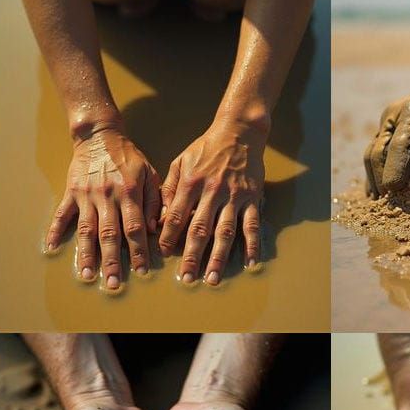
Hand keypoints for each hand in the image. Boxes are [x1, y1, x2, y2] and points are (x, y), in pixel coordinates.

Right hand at [46, 125, 160, 289]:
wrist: (100, 135)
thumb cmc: (128, 158)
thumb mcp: (149, 174)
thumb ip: (154, 201)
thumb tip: (153, 229)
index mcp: (128, 193)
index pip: (135, 228)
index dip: (138, 251)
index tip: (141, 271)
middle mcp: (107, 196)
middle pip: (110, 234)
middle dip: (111, 261)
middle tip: (112, 284)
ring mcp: (87, 196)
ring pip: (87, 229)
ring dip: (86, 254)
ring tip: (85, 275)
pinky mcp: (71, 193)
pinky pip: (62, 214)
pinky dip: (56, 230)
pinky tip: (52, 248)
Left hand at [158, 117, 264, 284]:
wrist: (239, 130)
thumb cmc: (206, 148)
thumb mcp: (180, 161)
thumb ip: (169, 189)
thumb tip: (158, 218)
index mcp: (191, 182)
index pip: (176, 215)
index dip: (169, 236)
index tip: (164, 254)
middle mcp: (212, 191)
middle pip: (199, 229)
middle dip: (192, 256)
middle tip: (186, 278)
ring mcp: (234, 196)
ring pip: (225, 231)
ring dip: (218, 257)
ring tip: (213, 278)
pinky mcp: (252, 198)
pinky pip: (251, 224)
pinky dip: (252, 244)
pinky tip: (250, 263)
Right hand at [365, 30, 409, 198]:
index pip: (398, 145)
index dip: (394, 169)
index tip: (393, 190)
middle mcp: (394, 116)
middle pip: (377, 152)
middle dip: (380, 178)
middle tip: (386, 200)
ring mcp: (386, 123)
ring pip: (371, 154)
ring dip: (373, 178)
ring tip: (379, 199)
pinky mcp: (384, 130)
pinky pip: (374, 154)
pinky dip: (375, 173)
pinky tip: (378, 190)